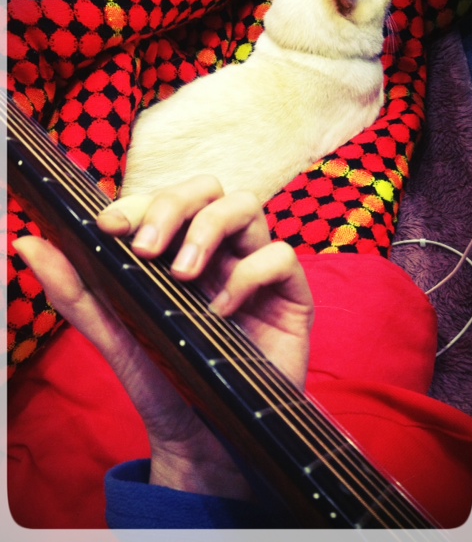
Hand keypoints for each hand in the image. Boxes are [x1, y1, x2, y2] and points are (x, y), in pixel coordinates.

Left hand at [14, 176, 313, 499]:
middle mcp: (218, 252)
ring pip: (246, 206)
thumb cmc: (162, 383)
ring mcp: (253, 269)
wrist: (204, 440)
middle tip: (146, 247)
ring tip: (183, 274)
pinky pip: (281, 256)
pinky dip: (250, 274)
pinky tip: (223, 310)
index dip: (136, 201)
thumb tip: (25, 243)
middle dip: (173, 204)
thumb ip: (76, 290)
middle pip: (207, 187)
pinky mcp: (289, 295)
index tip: (109, 228)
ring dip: (210, 228)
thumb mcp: (114, 334)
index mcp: (177, 251)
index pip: (161, 200)